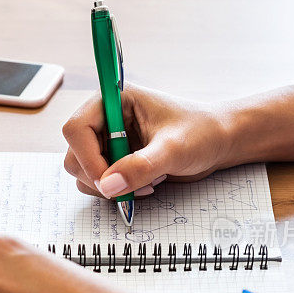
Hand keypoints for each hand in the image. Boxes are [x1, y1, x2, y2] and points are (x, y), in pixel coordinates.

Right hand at [61, 83, 233, 198]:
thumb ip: (140, 166)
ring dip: (109, 186)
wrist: (219, 142)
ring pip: (82, 172)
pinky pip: (99, 182)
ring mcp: (109, 142)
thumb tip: (107, 187)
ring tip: (144, 183)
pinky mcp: (116, 160)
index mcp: (114, 101)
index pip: (76, 128)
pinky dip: (117, 191)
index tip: (108, 180)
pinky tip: (144, 185)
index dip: (86, 157)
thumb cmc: (202, 132)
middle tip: (129, 187)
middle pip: (74, 154)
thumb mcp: (174, 149)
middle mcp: (106, 120)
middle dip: (98, 176)